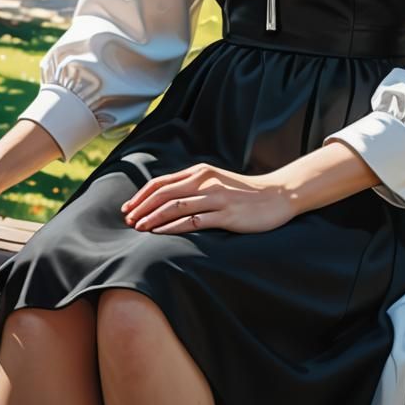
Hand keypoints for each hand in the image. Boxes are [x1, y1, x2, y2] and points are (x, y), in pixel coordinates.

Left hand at [120, 163, 294, 234]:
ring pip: (175, 205)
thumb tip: (166, 197)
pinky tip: (160, 233)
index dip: (141, 195)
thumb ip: (194, 186)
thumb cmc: (244, 192)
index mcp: (199, 172)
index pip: (161, 182)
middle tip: (127, 221)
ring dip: (153, 217)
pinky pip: (194, 220)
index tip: (128, 208)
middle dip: (142, 207)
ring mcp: (215, 198)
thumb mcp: (216, 182)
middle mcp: (204, 181)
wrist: (277, 195)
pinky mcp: (226, 214)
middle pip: (164, 193)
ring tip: (138, 227)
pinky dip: (173, 226)